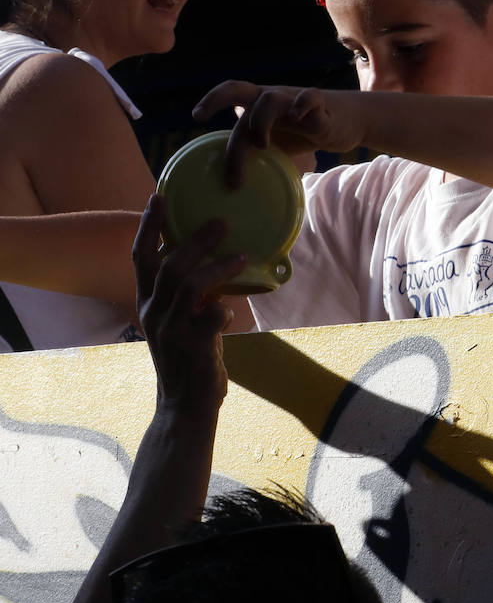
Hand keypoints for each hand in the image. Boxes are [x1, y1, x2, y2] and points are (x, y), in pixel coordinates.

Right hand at [132, 195, 246, 417]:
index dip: (148, 226)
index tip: (158, 196)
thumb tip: (216, 264)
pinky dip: (226, 310)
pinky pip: (214, 316)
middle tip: (221, 222)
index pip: (140, 258)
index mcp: (147, 304)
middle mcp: (154, 314)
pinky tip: (232, 314)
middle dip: (195, 240)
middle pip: (170, 265)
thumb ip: (189, 296)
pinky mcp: (194, 347)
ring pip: (191, 285)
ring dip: (219, 267)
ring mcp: (172, 330)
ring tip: (242, 255)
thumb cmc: (188, 359)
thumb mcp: (180, 322)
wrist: (185, 406)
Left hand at [193, 81, 360, 186]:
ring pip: (269, 99)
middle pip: (239, 89)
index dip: (212, 101)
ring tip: (263, 146)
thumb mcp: (278, 144)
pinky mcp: (320, 105)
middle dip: (216, 99)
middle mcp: (272, 98)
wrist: (347, 120)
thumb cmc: (305, 132)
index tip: (196, 116)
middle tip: (199, 115)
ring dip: (260, 122)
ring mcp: (295, 100)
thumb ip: (258, 156)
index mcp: (260, 105)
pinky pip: (309, 99)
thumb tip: (236, 190)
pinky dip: (302, 106)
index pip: (231, 95)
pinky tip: (299, 118)